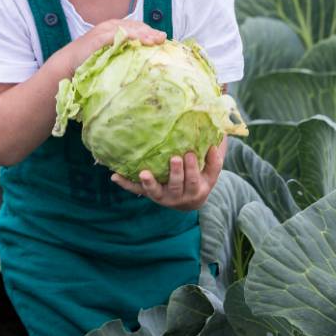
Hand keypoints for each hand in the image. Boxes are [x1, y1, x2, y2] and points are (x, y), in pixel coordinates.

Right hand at [72, 18, 164, 68]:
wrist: (68, 64)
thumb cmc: (90, 62)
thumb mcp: (111, 55)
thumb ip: (125, 52)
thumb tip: (145, 60)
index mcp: (115, 28)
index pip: (137, 27)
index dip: (150, 32)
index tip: (163, 39)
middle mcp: (110, 26)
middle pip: (135, 26)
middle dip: (150, 32)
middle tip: (163, 39)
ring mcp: (103, 31)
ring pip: (127, 29)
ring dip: (142, 33)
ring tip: (154, 40)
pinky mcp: (97, 38)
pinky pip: (115, 36)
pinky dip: (127, 37)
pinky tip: (138, 41)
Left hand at [111, 137, 227, 210]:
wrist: (188, 202)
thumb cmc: (201, 179)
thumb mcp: (211, 171)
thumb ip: (216, 155)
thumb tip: (220, 133)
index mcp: (197, 189)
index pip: (196, 179)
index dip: (194, 168)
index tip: (191, 153)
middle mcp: (180, 196)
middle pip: (178, 185)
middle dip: (176, 173)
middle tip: (173, 158)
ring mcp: (164, 197)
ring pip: (156, 191)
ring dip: (149, 182)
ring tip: (143, 173)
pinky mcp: (150, 195)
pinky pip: (137, 191)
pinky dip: (126, 184)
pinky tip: (115, 176)